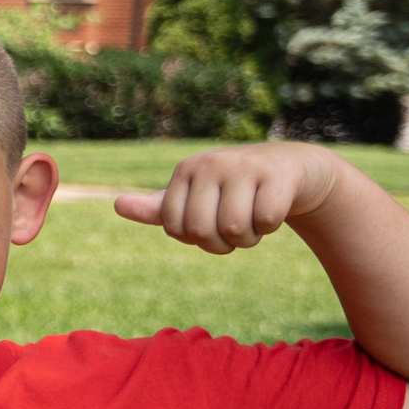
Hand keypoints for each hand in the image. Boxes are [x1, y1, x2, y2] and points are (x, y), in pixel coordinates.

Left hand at [113, 142, 350, 253]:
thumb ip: (158, 208)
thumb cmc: (233, 188)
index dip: (196, 239)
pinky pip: (266, 220)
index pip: (175, 227)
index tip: (210, 226)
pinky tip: (274, 209)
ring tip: (253, 220)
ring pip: (235, 229)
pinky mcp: (277, 174)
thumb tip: (118, 205)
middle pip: (202, 231)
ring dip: (248, 238)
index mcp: (185, 171)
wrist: (290, 168)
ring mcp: (244, 166)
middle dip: (221, 244)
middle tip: (234, 231)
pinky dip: (271, 226)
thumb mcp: (194, 197)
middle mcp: (211, 163)